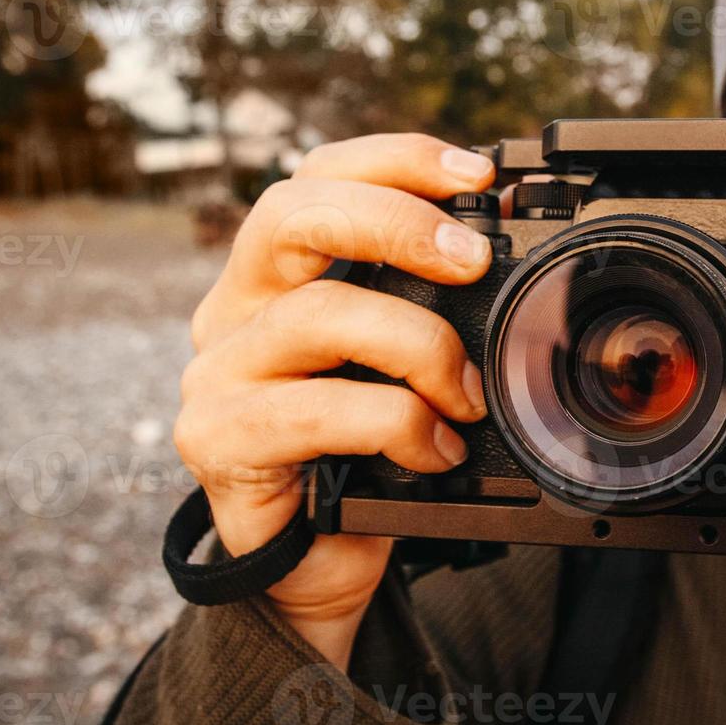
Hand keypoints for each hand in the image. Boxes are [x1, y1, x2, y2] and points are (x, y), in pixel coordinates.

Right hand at [173, 133, 495, 667]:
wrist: (317, 565)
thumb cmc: (366, 452)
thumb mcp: (403, 364)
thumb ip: (429, 307)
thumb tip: (508, 252)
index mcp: (279, 274)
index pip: (318, 175)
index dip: (396, 159)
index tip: (479, 174)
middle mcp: (237, 309)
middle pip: (290, 212)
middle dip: (396, 221)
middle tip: (472, 259)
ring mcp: (218, 372)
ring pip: (319, 312)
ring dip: (417, 345)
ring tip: (466, 394)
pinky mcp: (219, 438)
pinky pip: (318, 409)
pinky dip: (395, 423)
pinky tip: (434, 450)